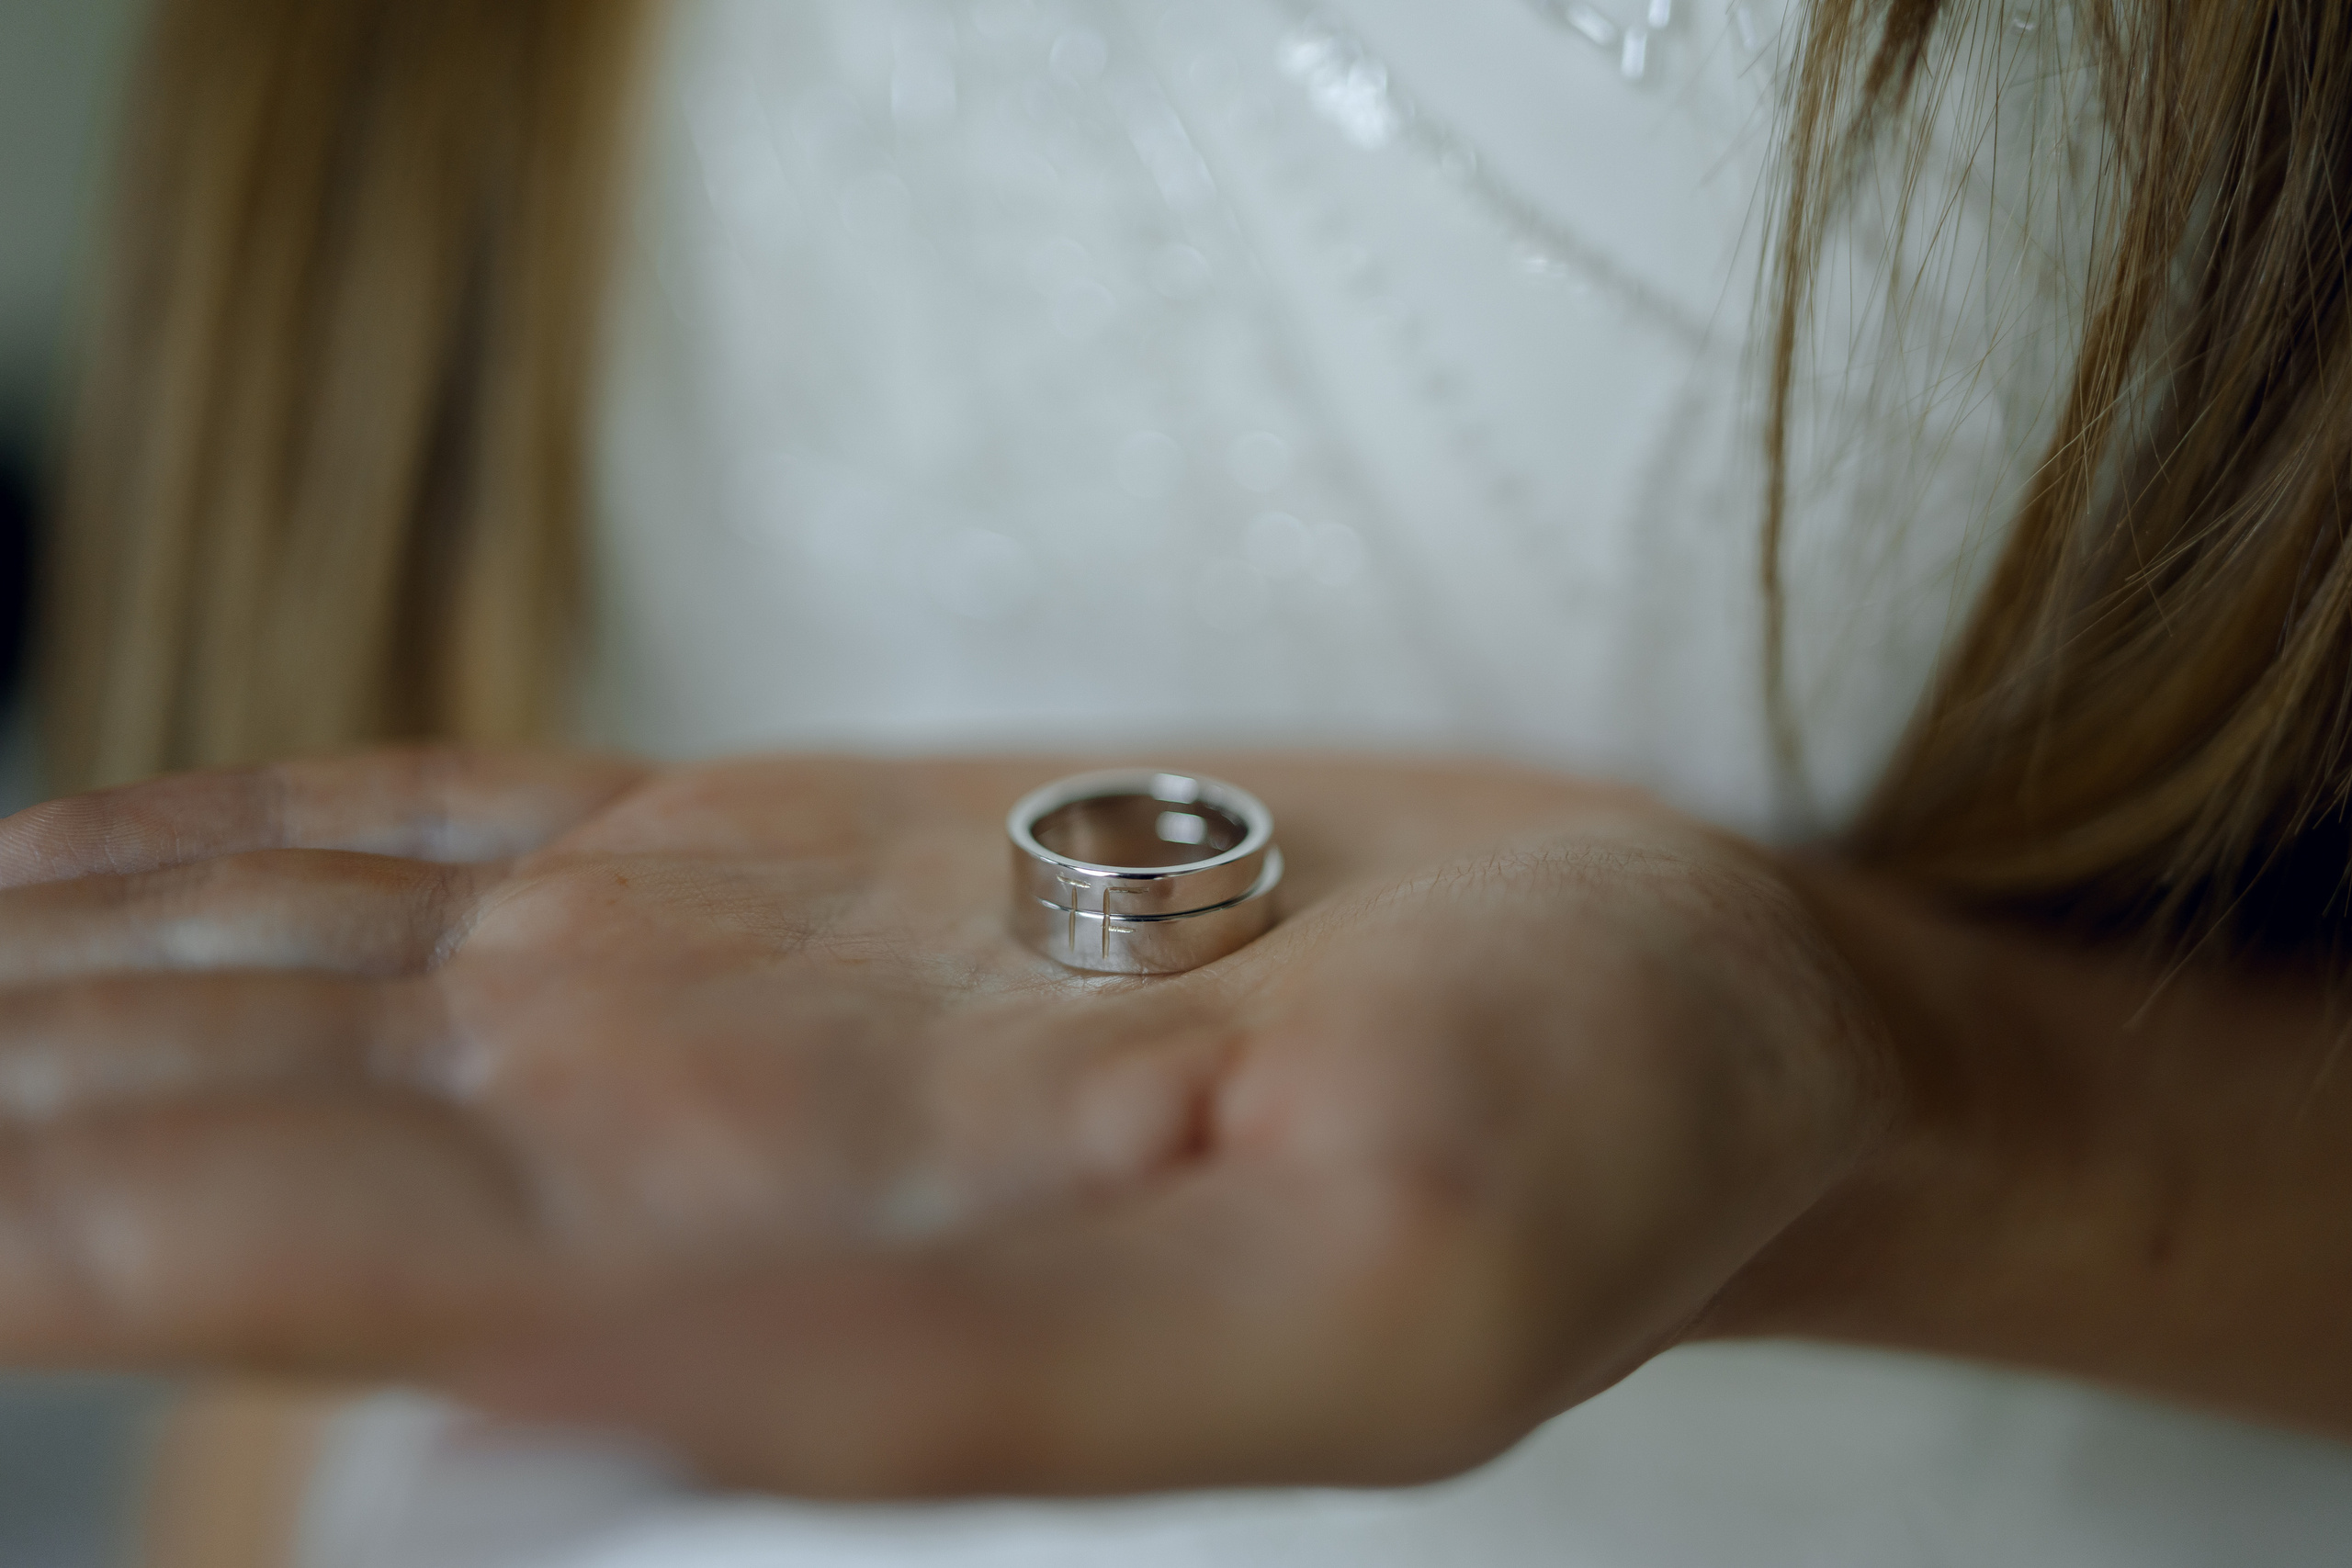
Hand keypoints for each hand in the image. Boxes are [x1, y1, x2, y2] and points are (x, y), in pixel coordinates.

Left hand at [0, 748, 1887, 1493]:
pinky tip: (105, 858)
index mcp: (818, 1270)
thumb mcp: (1345, 1289)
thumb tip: (534, 1389)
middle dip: (18, 1107)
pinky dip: (259, 842)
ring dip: (70, 972)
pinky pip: (471, 845)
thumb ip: (945, 1374)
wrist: (1662, 993)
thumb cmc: (1576, 1135)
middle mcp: (733, 1143)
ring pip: (322, 975)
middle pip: (273, 1120)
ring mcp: (748, 988)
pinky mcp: (813, 865)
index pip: (368, 1264)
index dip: (99, 1228)